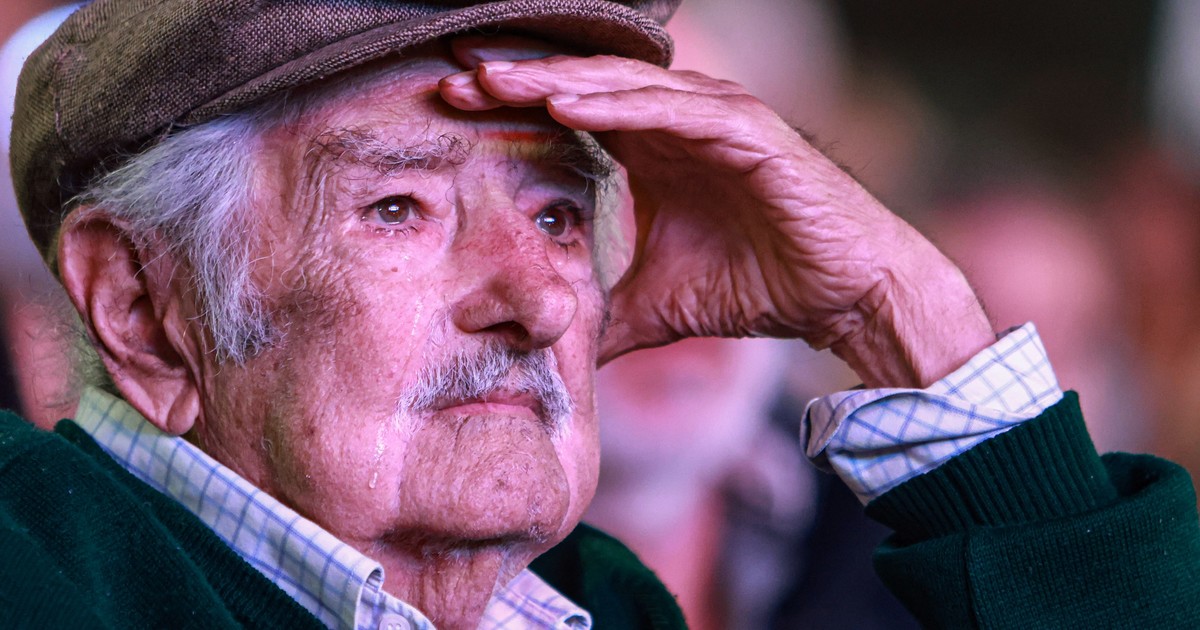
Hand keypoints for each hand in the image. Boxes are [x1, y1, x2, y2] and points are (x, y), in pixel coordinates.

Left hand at [440, 38, 993, 386]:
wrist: (842, 295)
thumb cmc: (757, 285)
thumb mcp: (655, 305)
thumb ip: (602, 315)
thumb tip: (548, 353)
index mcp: (653, 150)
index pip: (570, 114)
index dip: (512, 108)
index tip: (448, 109)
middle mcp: (678, 123)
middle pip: (584, 86)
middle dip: (518, 78)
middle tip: (451, 74)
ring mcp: (715, 118)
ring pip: (622, 86)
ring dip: (556, 80)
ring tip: (493, 79)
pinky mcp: (748, 131)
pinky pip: (673, 110)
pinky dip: (619, 104)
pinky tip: (566, 102)